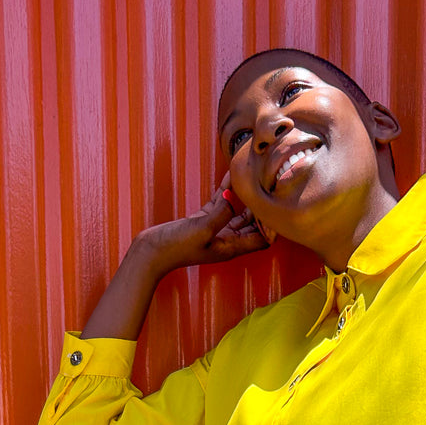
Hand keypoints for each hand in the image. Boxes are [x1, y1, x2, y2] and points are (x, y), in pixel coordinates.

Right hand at [136, 169, 273, 273]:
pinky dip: (227, 191)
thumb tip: (235, 198)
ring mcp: (216, 229)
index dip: (271, 226)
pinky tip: (231, 174)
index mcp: (232, 247)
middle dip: (262, 209)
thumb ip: (221, 213)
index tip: (273, 206)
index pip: (262, 239)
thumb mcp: (202, 228)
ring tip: (253, 177)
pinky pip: (220, 203)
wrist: (152, 251)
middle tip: (268, 186)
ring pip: (238, 211)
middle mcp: (228, 239)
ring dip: (245, 197)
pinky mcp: (204, 220)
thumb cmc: (177, 246)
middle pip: (254, 225)